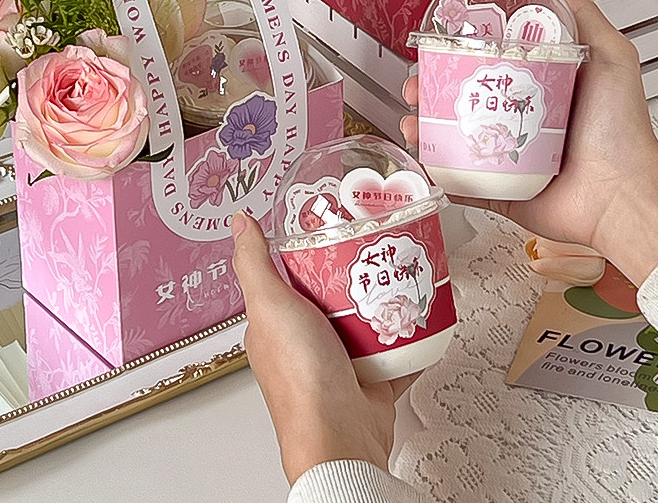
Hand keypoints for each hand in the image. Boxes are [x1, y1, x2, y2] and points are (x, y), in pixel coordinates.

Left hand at [231, 211, 412, 484]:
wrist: (342, 436)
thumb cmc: (299, 379)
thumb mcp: (269, 305)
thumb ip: (254, 262)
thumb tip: (240, 223)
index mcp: (276, 325)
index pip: (289, 276)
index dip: (308, 251)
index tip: (331, 228)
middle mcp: (306, 344)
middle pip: (332, 294)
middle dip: (353, 273)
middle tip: (373, 249)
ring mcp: (340, 361)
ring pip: (365, 318)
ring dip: (383, 299)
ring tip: (398, 273)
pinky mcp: (371, 376)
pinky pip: (394, 348)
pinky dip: (408, 333)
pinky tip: (417, 313)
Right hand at [402, 0, 657, 286]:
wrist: (621, 193)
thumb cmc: (620, 127)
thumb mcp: (610, 56)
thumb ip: (584, 15)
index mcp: (537, 89)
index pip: (488, 65)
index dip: (458, 56)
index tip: (437, 48)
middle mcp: (518, 120)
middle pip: (462, 100)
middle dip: (430, 91)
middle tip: (416, 86)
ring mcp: (505, 156)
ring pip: (452, 138)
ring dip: (425, 128)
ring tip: (413, 122)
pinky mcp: (499, 189)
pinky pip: (458, 179)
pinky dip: (435, 170)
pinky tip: (422, 156)